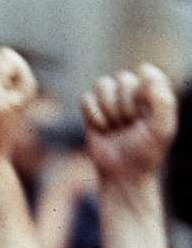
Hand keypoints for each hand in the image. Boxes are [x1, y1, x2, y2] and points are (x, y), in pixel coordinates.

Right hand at [80, 64, 176, 180]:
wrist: (122, 174)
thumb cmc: (146, 153)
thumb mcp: (162, 129)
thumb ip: (162, 101)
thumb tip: (146, 73)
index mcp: (154, 94)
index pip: (147, 73)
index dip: (142, 91)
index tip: (145, 113)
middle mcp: (133, 94)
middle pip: (122, 78)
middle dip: (124, 105)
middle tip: (129, 125)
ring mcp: (111, 101)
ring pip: (102, 84)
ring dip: (108, 108)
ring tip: (115, 126)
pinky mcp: (92, 111)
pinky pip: (86, 98)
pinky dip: (93, 114)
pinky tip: (102, 128)